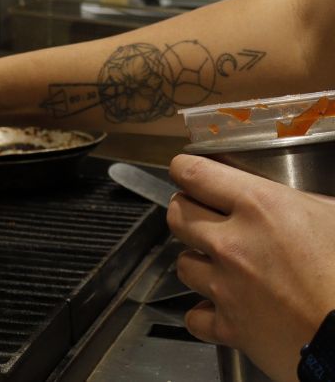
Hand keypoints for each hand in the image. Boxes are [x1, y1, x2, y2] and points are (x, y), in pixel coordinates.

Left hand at [168, 154, 334, 381]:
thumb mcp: (334, 216)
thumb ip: (298, 204)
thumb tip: (287, 200)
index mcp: (260, 206)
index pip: (193, 173)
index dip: (184, 170)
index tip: (185, 172)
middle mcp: (232, 244)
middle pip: (177, 216)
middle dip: (186, 212)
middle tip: (201, 216)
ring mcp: (226, 287)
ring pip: (182, 264)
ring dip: (198, 262)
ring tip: (220, 264)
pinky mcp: (229, 327)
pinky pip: (194, 317)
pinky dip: (204, 313)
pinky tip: (221, 307)